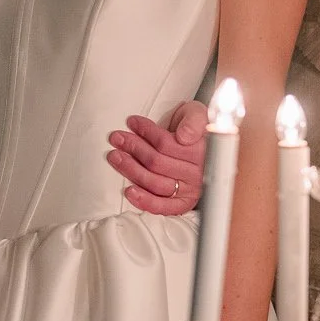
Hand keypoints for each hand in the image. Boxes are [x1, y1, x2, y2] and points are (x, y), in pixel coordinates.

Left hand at [108, 98, 206, 214]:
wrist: (204, 145)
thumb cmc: (194, 129)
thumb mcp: (197, 114)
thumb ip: (194, 120)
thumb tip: (185, 136)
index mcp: (202, 151)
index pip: (166, 144)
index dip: (146, 132)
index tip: (132, 122)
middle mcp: (197, 173)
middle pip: (156, 162)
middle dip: (133, 148)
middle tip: (117, 139)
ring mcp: (189, 190)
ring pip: (155, 182)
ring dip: (131, 170)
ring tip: (115, 157)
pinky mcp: (182, 203)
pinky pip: (163, 206)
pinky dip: (145, 200)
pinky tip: (129, 192)